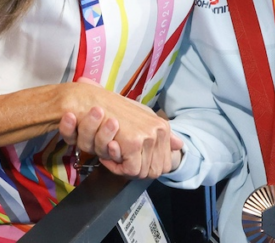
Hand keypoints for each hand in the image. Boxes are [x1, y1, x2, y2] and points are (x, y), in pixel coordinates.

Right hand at [60, 78, 178, 178]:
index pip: (165, 165)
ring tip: (112, 156)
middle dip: (136, 172)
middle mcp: (159, 131)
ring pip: (142, 173)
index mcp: (162, 127)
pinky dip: (117, 168)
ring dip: (125, 170)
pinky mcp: (134, 142)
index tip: (130, 162)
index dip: (146, 169)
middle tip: (119, 162)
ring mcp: (148, 136)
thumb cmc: (115, 111)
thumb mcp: (142, 120)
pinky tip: (107, 157)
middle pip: (155, 172)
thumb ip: (161, 134)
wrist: (94, 102)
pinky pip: (130, 170)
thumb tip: (180, 145)